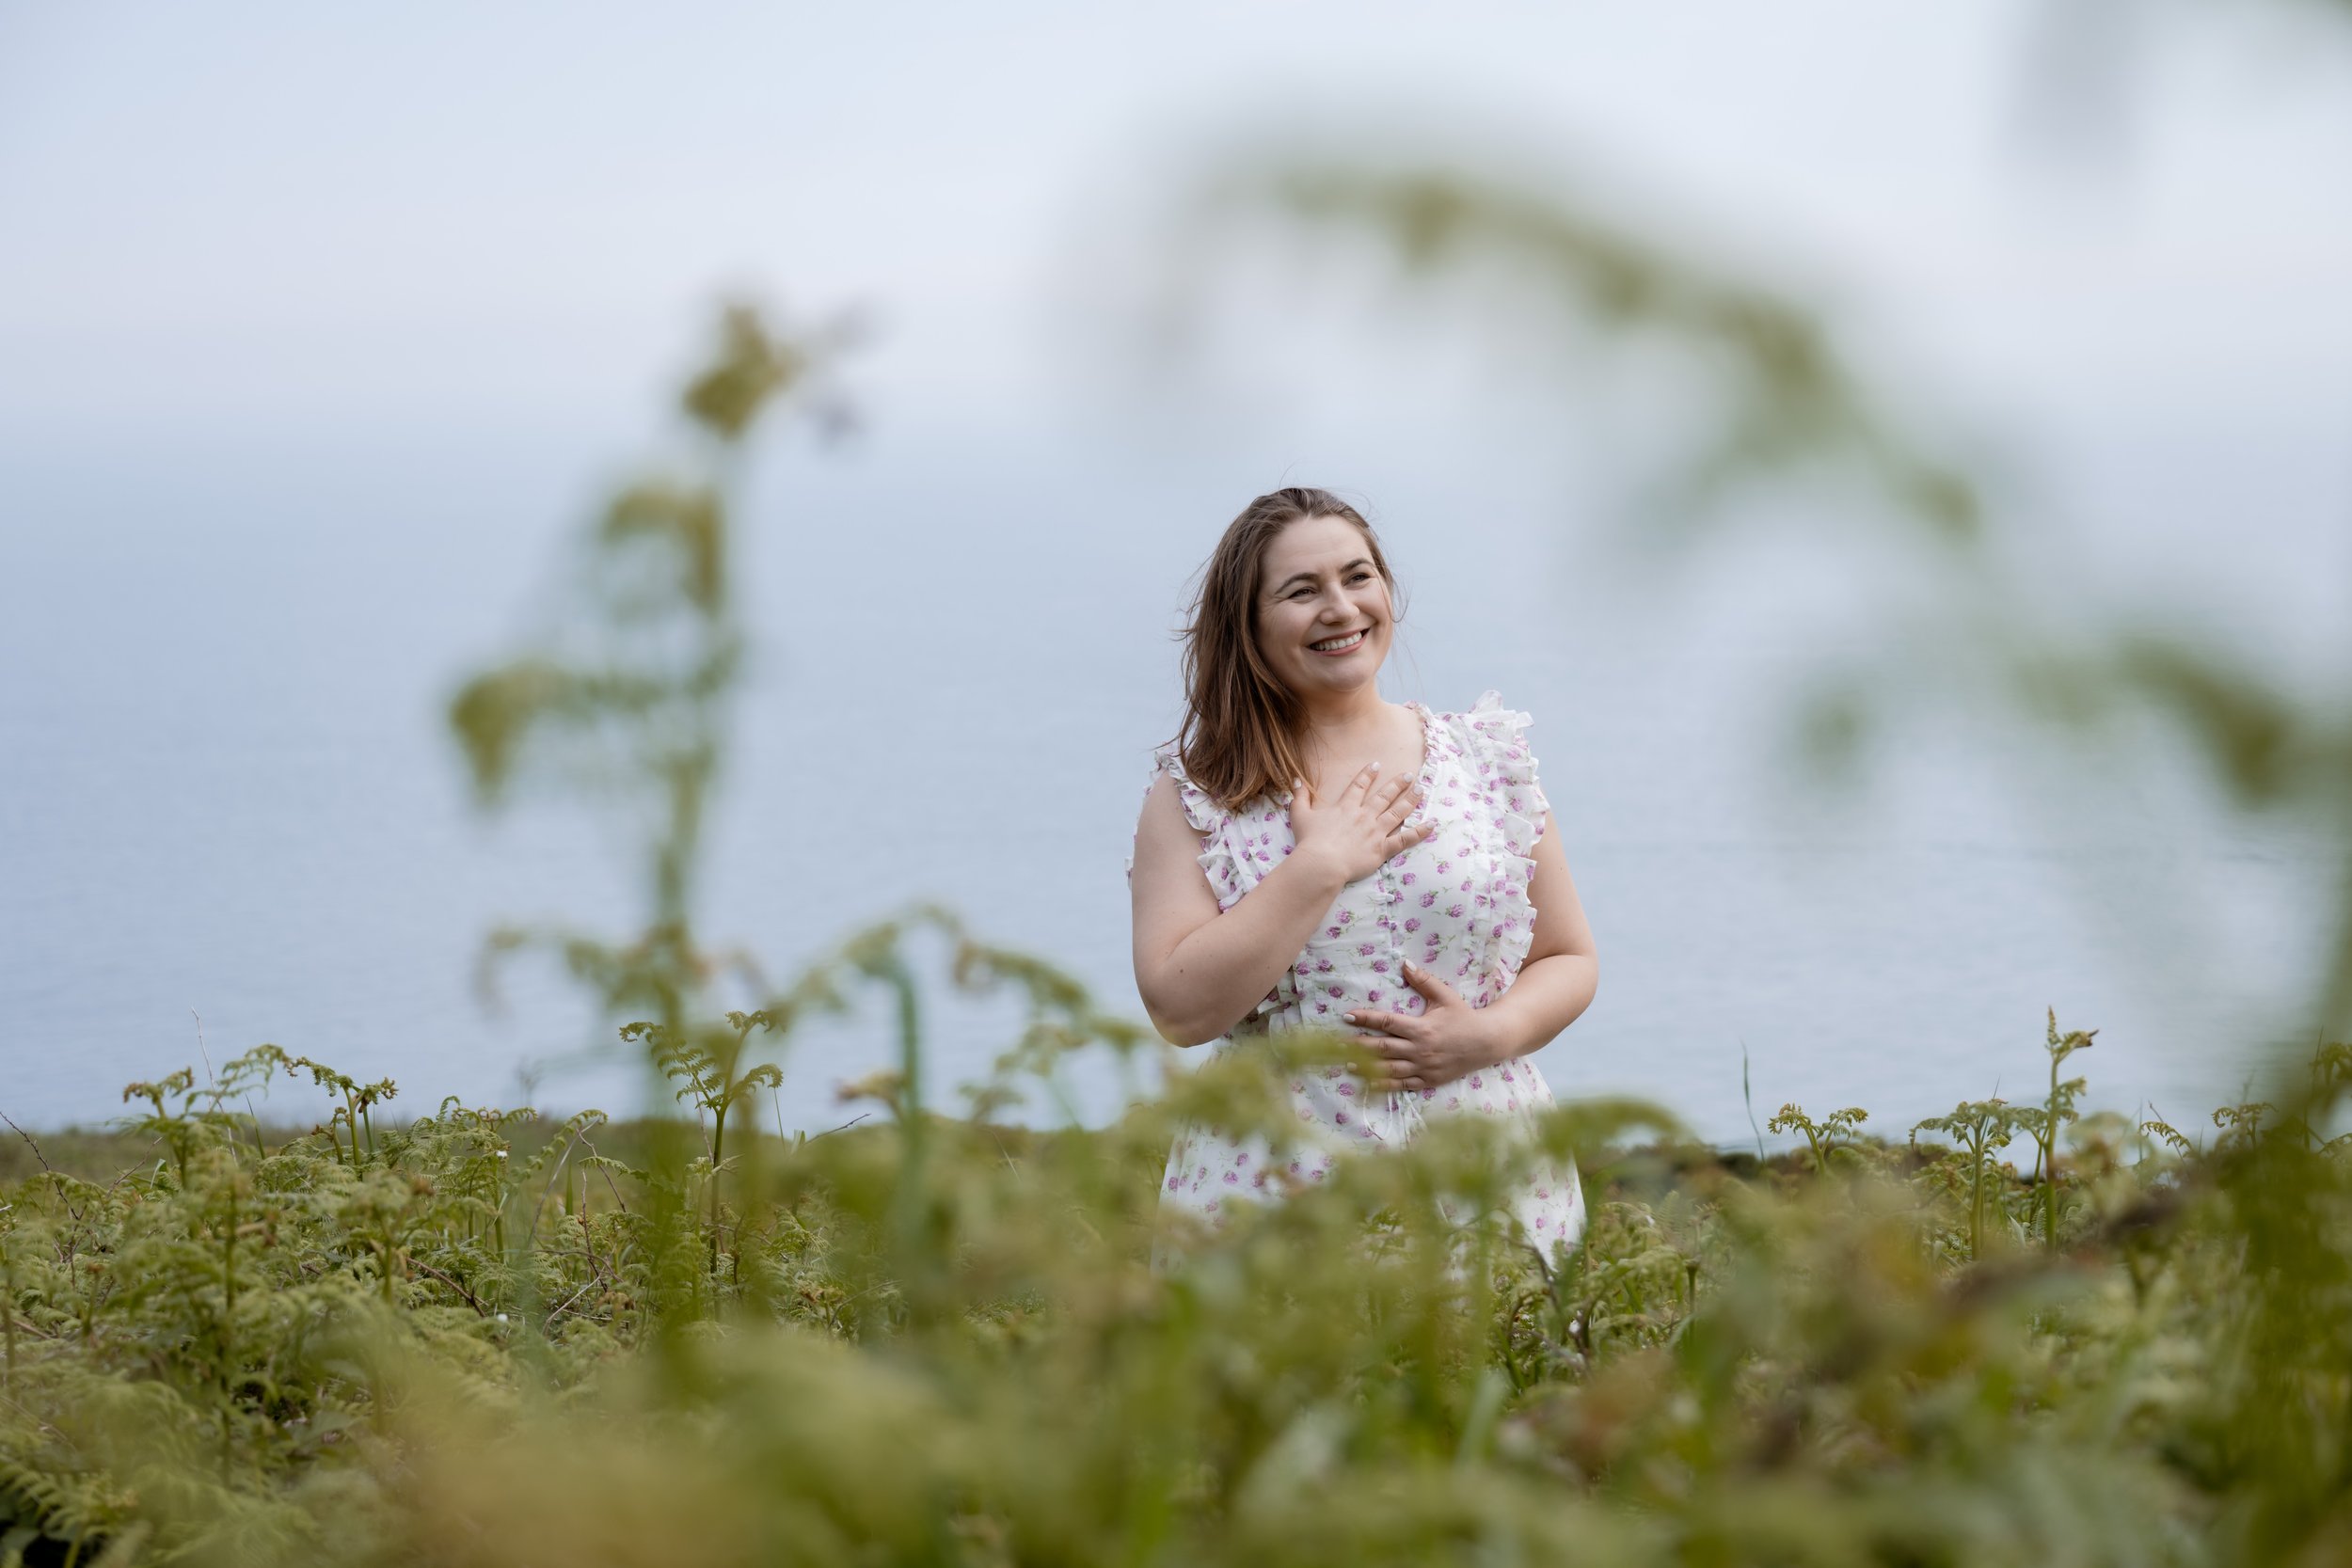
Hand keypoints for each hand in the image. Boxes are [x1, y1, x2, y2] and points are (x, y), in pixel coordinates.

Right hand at [1288, 761, 1430, 885]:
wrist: (1322, 862)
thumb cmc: (1310, 841)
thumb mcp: (1299, 815)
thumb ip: (1299, 797)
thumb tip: (1296, 781)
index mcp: (1346, 807)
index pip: (1359, 786)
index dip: (1368, 774)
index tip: (1377, 765)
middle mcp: (1364, 815)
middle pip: (1384, 796)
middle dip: (1397, 784)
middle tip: (1409, 775)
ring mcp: (1375, 831)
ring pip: (1398, 812)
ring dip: (1410, 800)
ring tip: (1421, 791)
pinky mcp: (1382, 848)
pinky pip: (1404, 839)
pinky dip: (1419, 832)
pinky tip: (1431, 824)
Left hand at [1345, 961, 1500, 1093]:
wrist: (1487, 1042)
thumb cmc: (1463, 1017)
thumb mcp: (1445, 996)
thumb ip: (1424, 980)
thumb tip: (1404, 963)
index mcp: (1421, 1028)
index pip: (1386, 1022)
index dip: (1365, 1019)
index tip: (1347, 1016)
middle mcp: (1419, 1049)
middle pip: (1382, 1048)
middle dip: (1358, 1045)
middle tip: (1337, 1044)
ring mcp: (1423, 1067)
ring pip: (1389, 1069)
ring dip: (1367, 1067)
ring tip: (1348, 1064)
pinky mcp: (1428, 1080)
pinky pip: (1403, 1085)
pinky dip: (1385, 1085)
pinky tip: (1370, 1083)